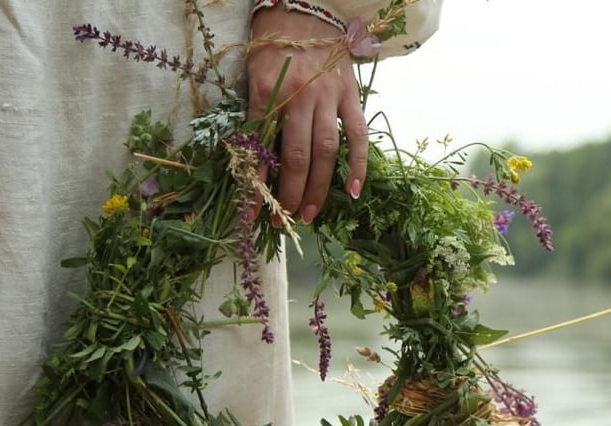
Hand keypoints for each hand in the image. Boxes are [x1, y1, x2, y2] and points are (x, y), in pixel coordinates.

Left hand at [246, 8, 367, 224]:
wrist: (304, 10)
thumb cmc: (273, 46)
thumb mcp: (253, 78)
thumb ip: (256, 116)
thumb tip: (253, 162)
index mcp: (268, 94)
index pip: (260, 150)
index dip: (256, 185)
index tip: (252, 213)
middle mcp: (299, 98)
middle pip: (296, 158)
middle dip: (290, 194)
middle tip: (284, 220)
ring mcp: (328, 98)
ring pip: (325, 152)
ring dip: (318, 188)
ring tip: (309, 214)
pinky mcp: (350, 96)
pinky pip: (358, 135)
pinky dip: (358, 164)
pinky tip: (353, 191)